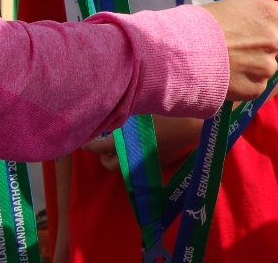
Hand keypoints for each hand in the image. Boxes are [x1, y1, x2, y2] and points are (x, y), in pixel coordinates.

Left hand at [80, 116, 202, 171]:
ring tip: (121, 145)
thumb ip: (128, 113)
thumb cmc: (168, 115)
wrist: (194, 128)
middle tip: (104, 144)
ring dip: (118, 159)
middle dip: (103, 157)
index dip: (90, 146)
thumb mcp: (144, 110)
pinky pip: (138, 166)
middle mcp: (133, 158)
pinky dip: (132, 159)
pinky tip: (138, 147)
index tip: (83, 143)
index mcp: (126, 144)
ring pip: (124, 168)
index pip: (101, 147)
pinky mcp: (158, 164)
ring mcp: (146, 164)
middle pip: (110, 165)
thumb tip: (115, 110)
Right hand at [200, 0, 277, 99]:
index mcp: (272, 14)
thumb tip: (275, 26)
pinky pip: (259, 85)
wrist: (179, 53)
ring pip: (274, 67)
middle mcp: (275, 40)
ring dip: (261, 66)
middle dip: (276, 48)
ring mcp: (267, 66)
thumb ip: (262, 18)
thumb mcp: (237, 8)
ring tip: (234, 61)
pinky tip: (228, 75)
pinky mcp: (256, 88)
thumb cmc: (202, 23)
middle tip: (250, 47)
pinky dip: (248, 82)